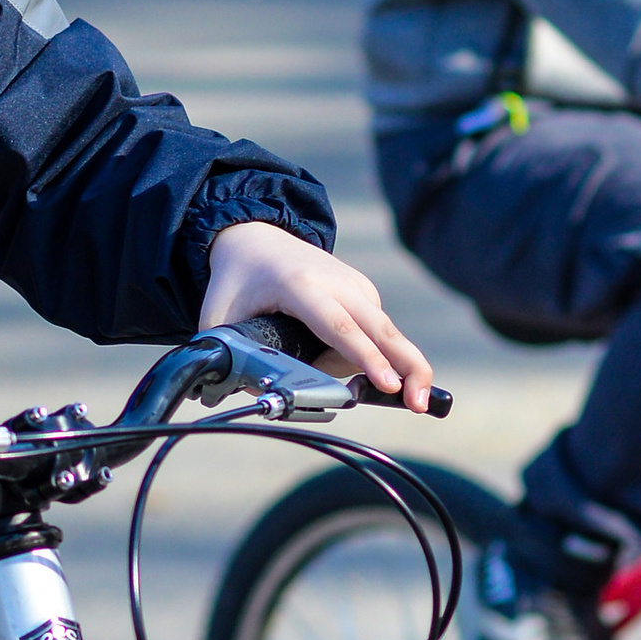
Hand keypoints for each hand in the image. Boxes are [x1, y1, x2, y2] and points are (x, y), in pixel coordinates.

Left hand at [201, 222, 438, 412]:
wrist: (255, 236)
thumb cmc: (237, 281)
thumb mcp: (219, 318)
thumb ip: (235, 359)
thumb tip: (262, 398)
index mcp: (300, 285)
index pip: (339, 327)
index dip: (364, 358)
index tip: (388, 384)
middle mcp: (336, 282)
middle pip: (381, 329)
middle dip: (408, 367)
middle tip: (421, 403)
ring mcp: (355, 285)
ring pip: (383, 336)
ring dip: (389, 367)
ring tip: (382, 388)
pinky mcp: (364, 292)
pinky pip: (374, 333)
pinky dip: (369, 356)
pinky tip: (348, 361)